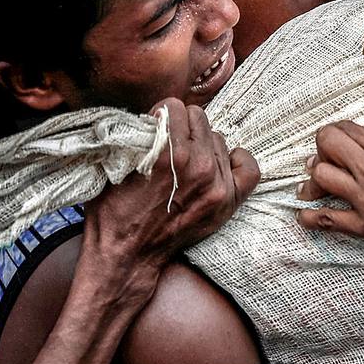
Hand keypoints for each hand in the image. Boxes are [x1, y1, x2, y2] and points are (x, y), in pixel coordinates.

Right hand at [79, 99, 259, 284]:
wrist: (128, 256)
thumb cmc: (115, 212)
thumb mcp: (116, 165)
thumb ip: (138, 135)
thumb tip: (156, 115)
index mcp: (168, 154)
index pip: (175, 106)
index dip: (160, 115)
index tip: (154, 127)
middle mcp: (198, 166)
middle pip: (198, 118)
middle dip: (181, 126)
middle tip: (169, 144)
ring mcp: (217, 185)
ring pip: (218, 138)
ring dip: (202, 144)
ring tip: (186, 161)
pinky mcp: (227, 202)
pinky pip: (248, 168)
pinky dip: (236, 161)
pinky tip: (219, 162)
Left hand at [295, 119, 363, 275]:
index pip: (346, 130)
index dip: (338, 128)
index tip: (339, 133)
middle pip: (327, 148)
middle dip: (322, 143)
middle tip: (325, 149)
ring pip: (321, 178)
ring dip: (315, 174)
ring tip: (314, 174)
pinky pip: (329, 219)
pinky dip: (311, 216)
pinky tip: (302, 212)